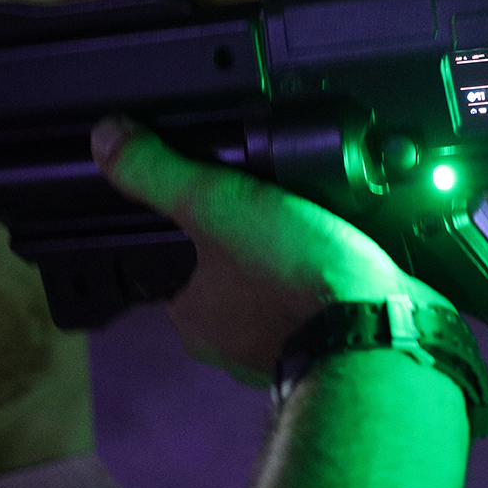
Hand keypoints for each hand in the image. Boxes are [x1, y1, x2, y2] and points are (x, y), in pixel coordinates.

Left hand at [91, 117, 452, 387]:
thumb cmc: (293, 277)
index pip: (177, 269)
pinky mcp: (339, 345)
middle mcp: (234, 344)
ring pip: (280, 297)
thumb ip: (159, 172)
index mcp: (195, 315)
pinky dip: (332, 284)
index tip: (223, 207)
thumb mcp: (215, 204)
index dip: (196, 235)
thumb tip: (106, 139)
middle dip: (254, 251)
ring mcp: (288, 348)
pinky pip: (325, 308)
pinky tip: (347, 255)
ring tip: (314, 226)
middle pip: (232, 282)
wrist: (381, 328)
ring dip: (295, 269)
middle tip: (275, 209)